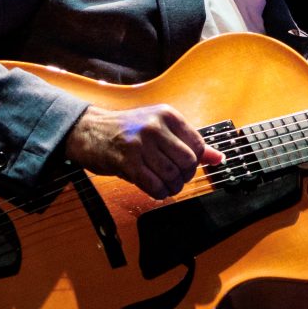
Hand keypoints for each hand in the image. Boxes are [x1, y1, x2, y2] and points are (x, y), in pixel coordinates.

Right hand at [62, 104, 224, 199]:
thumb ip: (188, 142)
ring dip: (173, 187)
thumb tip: (218, 158)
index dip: (196, 161)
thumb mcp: (159, 128)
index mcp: (167, 115)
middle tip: (177, 178)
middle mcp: (155, 127)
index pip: (197, 144)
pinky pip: (154, 185)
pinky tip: (156, 190)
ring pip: (171, 175)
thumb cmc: (126, 129)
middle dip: (186, 176)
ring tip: (167, 186)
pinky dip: (159, 193)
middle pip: (187, 162)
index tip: (186, 166)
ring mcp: (140, 144)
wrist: (88, 130)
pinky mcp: (127, 162)